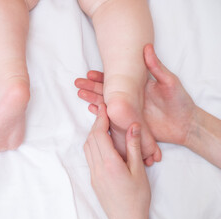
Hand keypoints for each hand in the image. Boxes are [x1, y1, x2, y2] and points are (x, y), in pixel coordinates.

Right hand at [76, 44, 196, 145]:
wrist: (186, 124)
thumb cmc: (180, 101)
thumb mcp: (169, 82)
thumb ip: (156, 67)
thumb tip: (146, 48)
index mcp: (137, 87)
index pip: (116, 80)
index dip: (102, 77)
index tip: (89, 73)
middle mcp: (130, 98)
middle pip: (107, 91)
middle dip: (91, 87)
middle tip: (78, 84)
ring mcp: (129, 111)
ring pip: (106, 103)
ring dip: (93, 98)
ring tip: (80, 94)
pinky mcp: (130, 123)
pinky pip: (112, 118)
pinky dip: (101, 113)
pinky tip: (92, 109)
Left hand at [84, 104, 150, 218]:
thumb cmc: (136, 198)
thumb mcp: (139, 170)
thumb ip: (133, 147)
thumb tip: (133, 125)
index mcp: (109, 163)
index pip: (99, 134)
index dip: (100, 118)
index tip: (104, 107)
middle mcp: (97, 167)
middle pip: (91, 138)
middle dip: (96, 123)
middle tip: (104, 112)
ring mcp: (93, 174)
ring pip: (87, 147)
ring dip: (93, 134)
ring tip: (104, 125)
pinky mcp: (93, 179)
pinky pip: (89, 156)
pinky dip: (93, 144)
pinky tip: (103, 143)